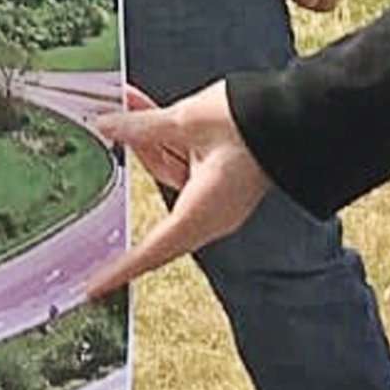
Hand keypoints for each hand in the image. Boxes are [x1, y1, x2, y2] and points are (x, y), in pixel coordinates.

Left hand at [81, 80, 270, 298]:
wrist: (296, 116)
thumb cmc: (248, 126)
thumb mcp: (185, 122)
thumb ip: (142, 127)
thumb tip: (106, 126)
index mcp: (201, 214)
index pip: (151, 251)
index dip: (119, 271)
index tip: (93, 290)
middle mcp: (207, 211)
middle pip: (154, 185)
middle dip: (134, 150)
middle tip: (105, 126)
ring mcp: (213, 193)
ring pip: (166, 163)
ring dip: (147, 134)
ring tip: (125, 100)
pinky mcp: (219, 174)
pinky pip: (181, 155)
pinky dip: (162, 133)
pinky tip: (140, 104)